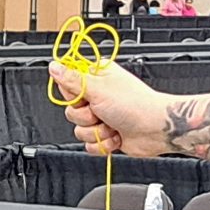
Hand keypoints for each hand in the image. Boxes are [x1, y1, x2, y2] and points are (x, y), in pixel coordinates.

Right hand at [50, 59, 172, 157]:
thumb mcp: (98, 89)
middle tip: (101, 112)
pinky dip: (102, 144)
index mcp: (96, 78)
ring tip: (112, 125)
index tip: (83, 97)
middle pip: (71, 111)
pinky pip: (89, 144)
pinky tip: (115, 136)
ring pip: (79, 130)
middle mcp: (98, 96)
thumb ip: (72, 79)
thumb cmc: (135, 105)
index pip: (67, 85)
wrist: (156, 129)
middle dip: (86, 118)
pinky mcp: (105, 134)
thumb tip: (54, 66)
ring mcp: (102, 116)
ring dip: (96, 132)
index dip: (72, 96)